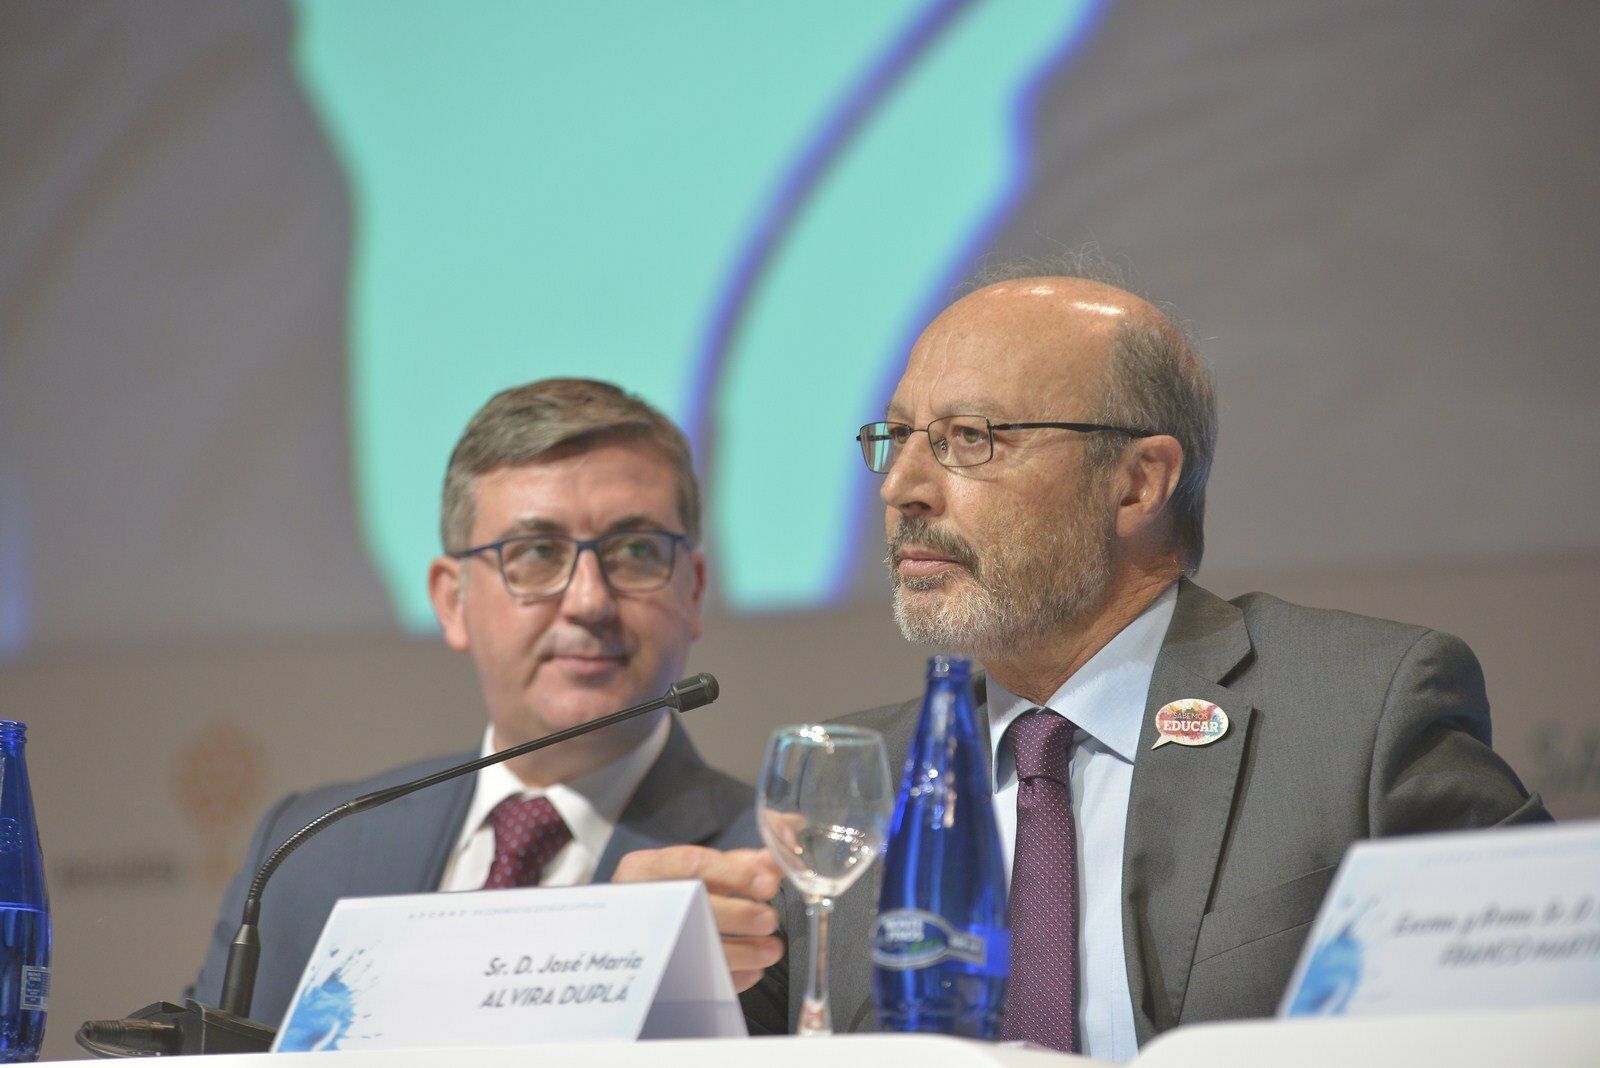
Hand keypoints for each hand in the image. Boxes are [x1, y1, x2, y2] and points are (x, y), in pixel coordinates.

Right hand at [613, 846, 784, 991]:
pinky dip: (728, 977)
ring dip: (742, 951)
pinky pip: (695, 979)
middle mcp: (638, 901)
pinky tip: (752, 971)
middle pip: (694, 906)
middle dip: (741, 915)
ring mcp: (643, 940)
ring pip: (696, 946)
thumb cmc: (666, 895)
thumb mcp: (692, 872)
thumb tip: (771, 862)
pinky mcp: (654, 974)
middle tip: (769, 920)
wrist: (622, 933)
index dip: (735, 874)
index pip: (692, 863)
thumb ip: (733, 864)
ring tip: (771, 950)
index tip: (768, 885)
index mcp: (645, 868)